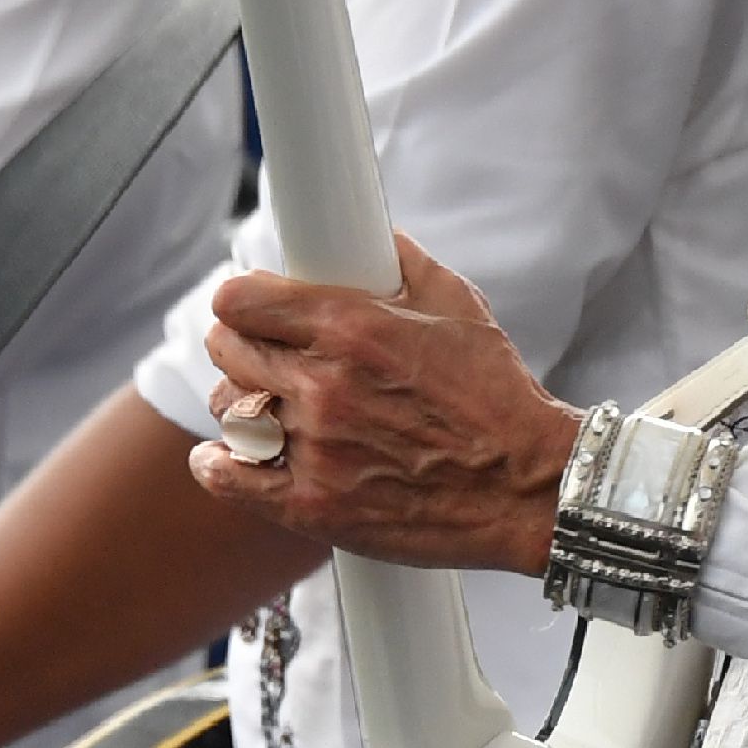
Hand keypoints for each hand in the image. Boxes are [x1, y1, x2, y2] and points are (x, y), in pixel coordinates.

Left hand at [183, 237, 578, 574]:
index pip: (240, 300)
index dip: (245, 302)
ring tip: (269, 408)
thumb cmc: (499, 399)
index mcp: (351, 328)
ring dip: (241, 404)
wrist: (527, 488)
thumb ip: (404, 265)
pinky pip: (228, 477)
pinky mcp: (312, 506)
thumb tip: (376, 241)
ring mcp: (313, 448)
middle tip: (266, 355)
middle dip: (243, 346)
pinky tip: (231, 456)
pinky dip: (220, 464)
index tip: (253, 309)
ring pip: (227, 409)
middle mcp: (323, 385)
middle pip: (226, 349)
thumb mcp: (460, 307)